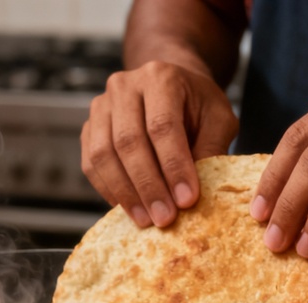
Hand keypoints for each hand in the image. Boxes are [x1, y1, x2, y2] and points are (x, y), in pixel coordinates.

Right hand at [81, 60, 238, 227]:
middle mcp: (124, 86)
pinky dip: (108, 190)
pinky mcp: (89, 128)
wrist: (170, 89)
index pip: (162, 126)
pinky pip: (90, 164)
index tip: (186, 199)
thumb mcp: (218, 120)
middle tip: (164, 218)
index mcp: (160, 77)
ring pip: (103, 155)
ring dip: (125, 193)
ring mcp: (101, 106)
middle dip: (148, 186)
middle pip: (128, 141)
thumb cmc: (197, 106)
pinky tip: (129, 208)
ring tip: (146, 219)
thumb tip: (193, 192)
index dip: (173, 166)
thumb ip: (211, 149)